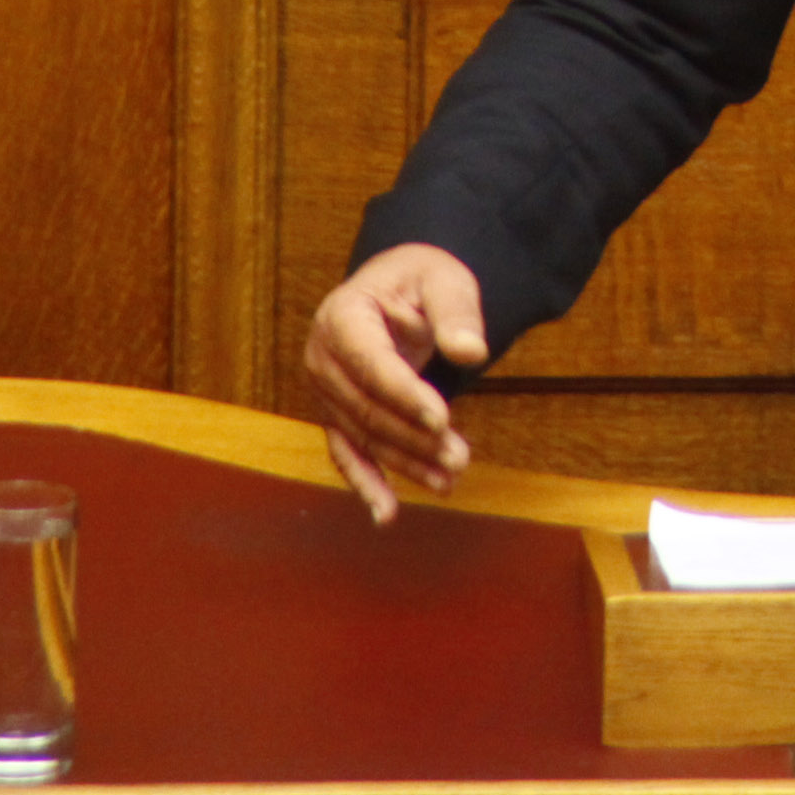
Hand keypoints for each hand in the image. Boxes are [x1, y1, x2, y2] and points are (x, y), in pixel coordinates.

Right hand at [303, 244, 488, 523]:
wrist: (397, 288)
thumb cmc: (422, 280)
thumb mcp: (444, 280)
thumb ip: (456, 313)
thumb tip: (472, 352)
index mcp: (342, 316)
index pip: (372, 363)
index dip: (405, 394)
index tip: (441, 418)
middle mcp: (321, 357)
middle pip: (367, 407)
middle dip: (413, 437)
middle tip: (460, 458)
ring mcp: (324, 391)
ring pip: (362, 436)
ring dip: (404, 463)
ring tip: (449, 480)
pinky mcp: (336, 414)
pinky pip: (347, 453)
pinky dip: (366, 483)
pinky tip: (386, 514)